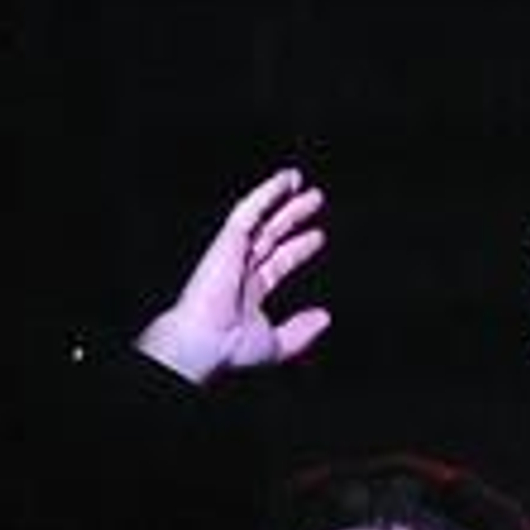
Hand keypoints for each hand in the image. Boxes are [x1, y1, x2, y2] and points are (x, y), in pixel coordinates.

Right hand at [135, 169, 330, 384]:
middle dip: (291, 216)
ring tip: (299, 180)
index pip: (278, 263)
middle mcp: (238, 269)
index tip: (318, 236)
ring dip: (280, 197)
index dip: (298, 249)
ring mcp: (231, 252)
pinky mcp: (227, 240)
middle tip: (313, 199)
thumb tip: (324, 318)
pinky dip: (267, 193)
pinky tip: (285, 180)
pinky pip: (248, 210)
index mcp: (247, 292)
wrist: (205, 341)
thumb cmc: (232, 349)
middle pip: (270, 234)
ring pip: (260, 217)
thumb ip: (301, 331)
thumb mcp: (278, 344)